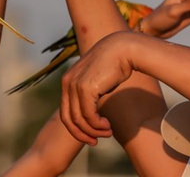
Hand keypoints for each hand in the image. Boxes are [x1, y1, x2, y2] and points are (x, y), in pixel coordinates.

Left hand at [60, 30, 139, 145]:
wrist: (124, 49)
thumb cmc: (114, 65)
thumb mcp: (97, 80)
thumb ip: (90, 94)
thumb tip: (90, 113)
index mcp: (68, 81)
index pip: (65, 112)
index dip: (76, 128)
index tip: (90, 137)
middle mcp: (67, 82)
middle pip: (68, 118)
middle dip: (81, 134)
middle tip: (95, 142)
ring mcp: (75, 85)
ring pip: (79, 119)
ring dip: (93, 130)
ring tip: (107, 132)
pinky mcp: (85, 88)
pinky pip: (88, 115)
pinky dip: (98, 125)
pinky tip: (107, 125)